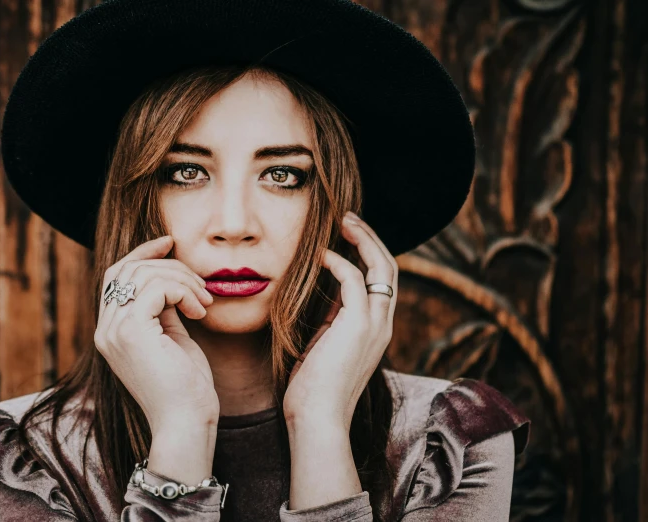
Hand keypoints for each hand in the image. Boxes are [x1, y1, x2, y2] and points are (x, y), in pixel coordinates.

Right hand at [94, 236, 218, 433]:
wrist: (185, 422)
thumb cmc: (186, 386)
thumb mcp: (172, 338)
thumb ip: (163, 309)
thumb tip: (171, 280)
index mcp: (112, 331)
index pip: (117, 275)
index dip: (142, 253)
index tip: (170, 242)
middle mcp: (106, 330)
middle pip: (129, 269)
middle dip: (169, 265)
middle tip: (201, 285)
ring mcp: (114, 331)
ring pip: (143, 274)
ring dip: (182, 279)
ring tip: (204, 301)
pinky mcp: (131, 332)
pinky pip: (155, 287)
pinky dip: (182, 291)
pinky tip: (199, 311)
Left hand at [283, 211, 397, 429]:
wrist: (317, 418)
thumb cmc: (313, 388)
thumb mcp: (326, 345)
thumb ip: (332, 319)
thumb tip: (326, 294)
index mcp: (376, 328)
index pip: (382, 281)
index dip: (368, 253)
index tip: (347, 236)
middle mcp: (383, 323)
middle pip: (389, 267)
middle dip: (370, 238)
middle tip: (348, 218)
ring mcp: (375, 324)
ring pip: (382, 267)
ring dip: (362, 239)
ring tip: (342, 222)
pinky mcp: (359, 325)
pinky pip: (356, 281)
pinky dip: (340, 262)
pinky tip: (322, 255)